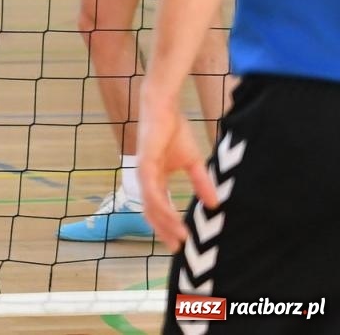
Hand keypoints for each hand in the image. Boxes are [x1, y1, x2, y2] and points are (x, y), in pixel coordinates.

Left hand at [138, 88, 218, 252]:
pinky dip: (160, 204)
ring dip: (165, 222)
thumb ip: (201, 182)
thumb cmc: (174, 132)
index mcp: (155, 179)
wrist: (164, 109)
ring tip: (180, 236)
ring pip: (151, 205)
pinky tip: (171, 215)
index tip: (180, 242)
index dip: (167, 225)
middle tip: (177, 247)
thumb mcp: (193, 162)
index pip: (158, 208)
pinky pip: (150, 190)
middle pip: (151, 212)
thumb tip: (215, 204)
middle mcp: (146, 179)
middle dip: (163, 230)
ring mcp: (143, 173)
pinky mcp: (144, 164)